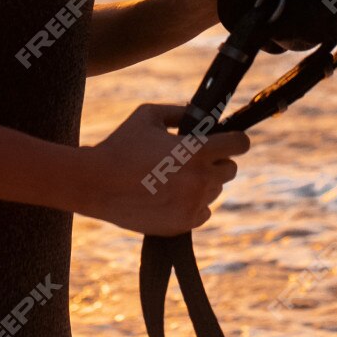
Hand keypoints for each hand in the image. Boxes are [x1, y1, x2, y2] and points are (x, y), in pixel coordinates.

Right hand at [77, 102, 249, 234]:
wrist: (96, 184)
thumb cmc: (121, 145)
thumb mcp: (148, 115)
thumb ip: (179, 111)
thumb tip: (200, 114)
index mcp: (196, 150)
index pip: (239, 144)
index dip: (236, 140)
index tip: (230, 141)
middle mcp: (200, 179)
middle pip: (230, 170)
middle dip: (216, 162)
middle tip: (193, 159)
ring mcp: (193, 204)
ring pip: (215, 191)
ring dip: (203, 183)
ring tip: (174, 178)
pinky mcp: (183, 224)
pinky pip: (204, 212)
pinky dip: (194, 205)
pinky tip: (172, 196)